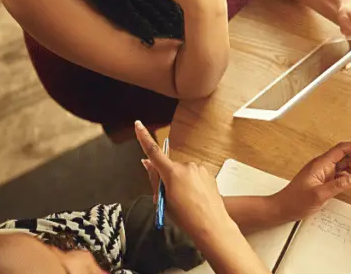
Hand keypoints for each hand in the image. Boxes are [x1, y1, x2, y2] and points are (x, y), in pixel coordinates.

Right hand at [134, 121, 237, 241]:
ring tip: (185, 200)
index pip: (153, 152)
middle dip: (166, 179)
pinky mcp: (207, 172)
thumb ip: (155, 180)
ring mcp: (198, 168)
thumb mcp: (163, 200)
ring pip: (181, 172)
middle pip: (168, 168)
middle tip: (170, 198)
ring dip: (179, 182)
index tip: (138, 125)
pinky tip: (194, 197)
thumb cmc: (186, 217)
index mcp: (172, 174)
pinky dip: (191, 183)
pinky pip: (193, 174)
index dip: (143, 137)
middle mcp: (186, 166)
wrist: (211, 224)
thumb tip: (147, 163)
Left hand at [272, 141, 350, 220]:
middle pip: (347, 160)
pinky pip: (340, 177)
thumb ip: (339, 185)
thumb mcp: (319, 194)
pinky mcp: (322, 182)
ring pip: (345, 169)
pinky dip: (350, 180)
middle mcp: (322, 166)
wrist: (282, 209)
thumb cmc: (295, 201)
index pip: (342, 149)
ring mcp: (322, 174)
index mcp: (320, 164)